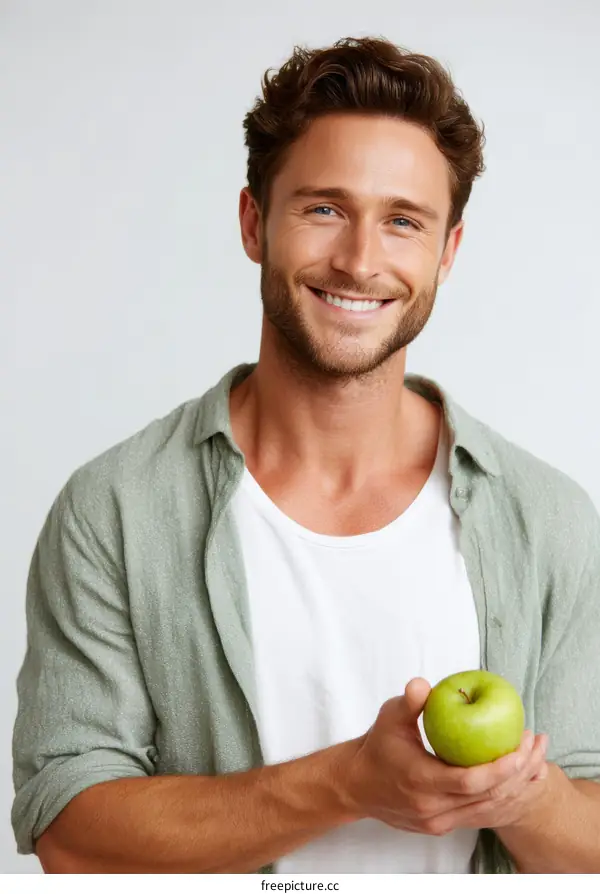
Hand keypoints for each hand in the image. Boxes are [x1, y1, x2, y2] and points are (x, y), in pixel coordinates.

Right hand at [343, 678, 548, 835]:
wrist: (357, 784)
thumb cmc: (377, 744)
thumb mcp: (389, 717)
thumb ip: (409, 702)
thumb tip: (423, 684)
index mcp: (420, 780)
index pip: (469, 781)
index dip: (500, 768)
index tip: (521, 746)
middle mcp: (430, 808)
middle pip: (486, 798)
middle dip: (518, 774)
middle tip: (536, 746)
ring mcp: (436, 821)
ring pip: (486, 810)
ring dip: (515, 787)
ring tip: (537, 761)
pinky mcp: (440, 826)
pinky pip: (477, 814)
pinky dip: (500, 797)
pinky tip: (517, 779)